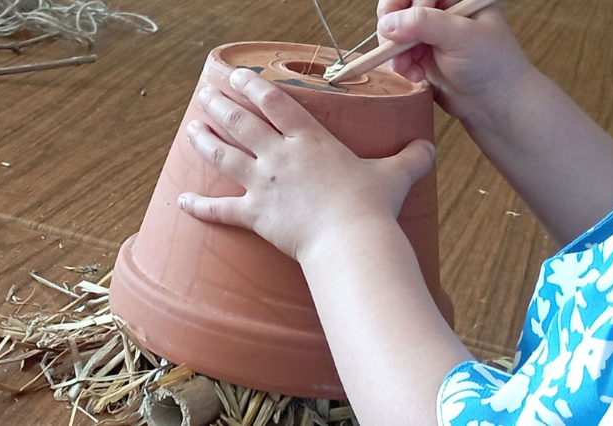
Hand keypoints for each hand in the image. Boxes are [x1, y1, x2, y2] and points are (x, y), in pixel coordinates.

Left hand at [177, 68, 435, 260]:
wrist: (351, 241)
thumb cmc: (373, 206)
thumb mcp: (396, 177)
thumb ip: (411, 159)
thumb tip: (430, 149)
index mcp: (310, 139)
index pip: (274, 102)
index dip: (252, 85)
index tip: (236, 75)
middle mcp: (280, 156)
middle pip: (242, 123)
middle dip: (221, 106)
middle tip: (205, 95)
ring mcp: (263, 184)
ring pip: (224, 156)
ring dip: (204, 140)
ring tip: (190, 128)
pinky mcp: (255, 215)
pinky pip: (221, 210)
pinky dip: (199, 206)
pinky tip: (181, 200)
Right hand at [376, 0, 535, 122]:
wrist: (495, 103)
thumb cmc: (492, 64)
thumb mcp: (461, 36)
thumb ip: (425, 23)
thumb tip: (387, 23)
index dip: (406, 3)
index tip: (408, 24)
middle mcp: (441, 9)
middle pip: (399, 5)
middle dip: (393, 26)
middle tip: (395, 44)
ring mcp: (428, 32)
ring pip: (392, 29)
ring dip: (395, 50)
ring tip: (409, 68)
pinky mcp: (420, 54)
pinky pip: (395, 52)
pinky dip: (399, 65)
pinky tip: (416, 75)